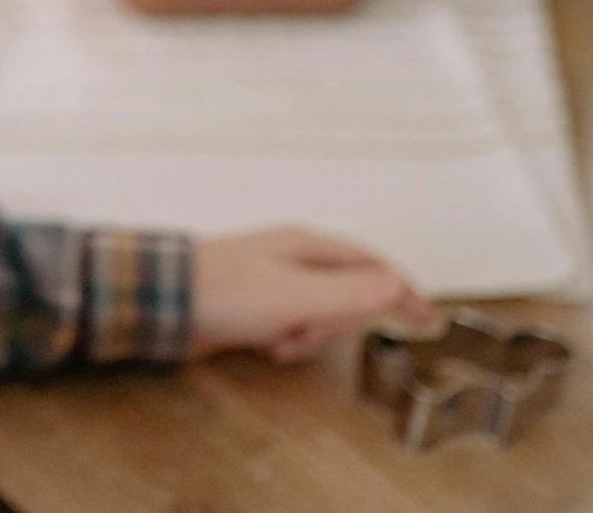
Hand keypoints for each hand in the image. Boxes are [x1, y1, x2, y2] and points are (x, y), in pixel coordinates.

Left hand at [190, 227, 435, 362]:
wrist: (166, 302)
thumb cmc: (228, 292)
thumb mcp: (298, 295)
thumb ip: (351, 292)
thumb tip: (398, 285)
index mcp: (310, 246)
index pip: (373, 265)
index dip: (401, 290)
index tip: (426, 317)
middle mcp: (297, 259)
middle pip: (348, 296)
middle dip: (334, 325)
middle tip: (306, 334)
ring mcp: (277, 282)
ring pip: (320, 317)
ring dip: (305, 337)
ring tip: (277, 342)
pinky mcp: (258, 307)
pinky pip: (292, 328)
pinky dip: (284, 342)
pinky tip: (263, 346)